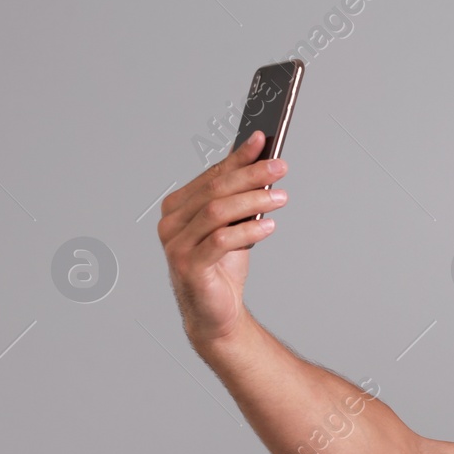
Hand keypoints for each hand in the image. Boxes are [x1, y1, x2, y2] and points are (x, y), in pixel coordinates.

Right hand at [158, 130, 288, 345]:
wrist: (215, 313)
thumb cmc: (223, 268)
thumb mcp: (233, 227)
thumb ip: (239, 199)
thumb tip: (262, 164)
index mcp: (177, 207)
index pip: (212, 175)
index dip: (238, 157)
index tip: (262, 139)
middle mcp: (171, 223)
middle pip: (215, 190)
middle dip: (250, 175)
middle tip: (280, 166)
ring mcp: (176, 245)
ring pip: (217, 212)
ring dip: (253, 200)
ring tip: (282, 197)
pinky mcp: (189, 266)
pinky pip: (221, 241)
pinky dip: (248, 231)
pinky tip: (270, 225)